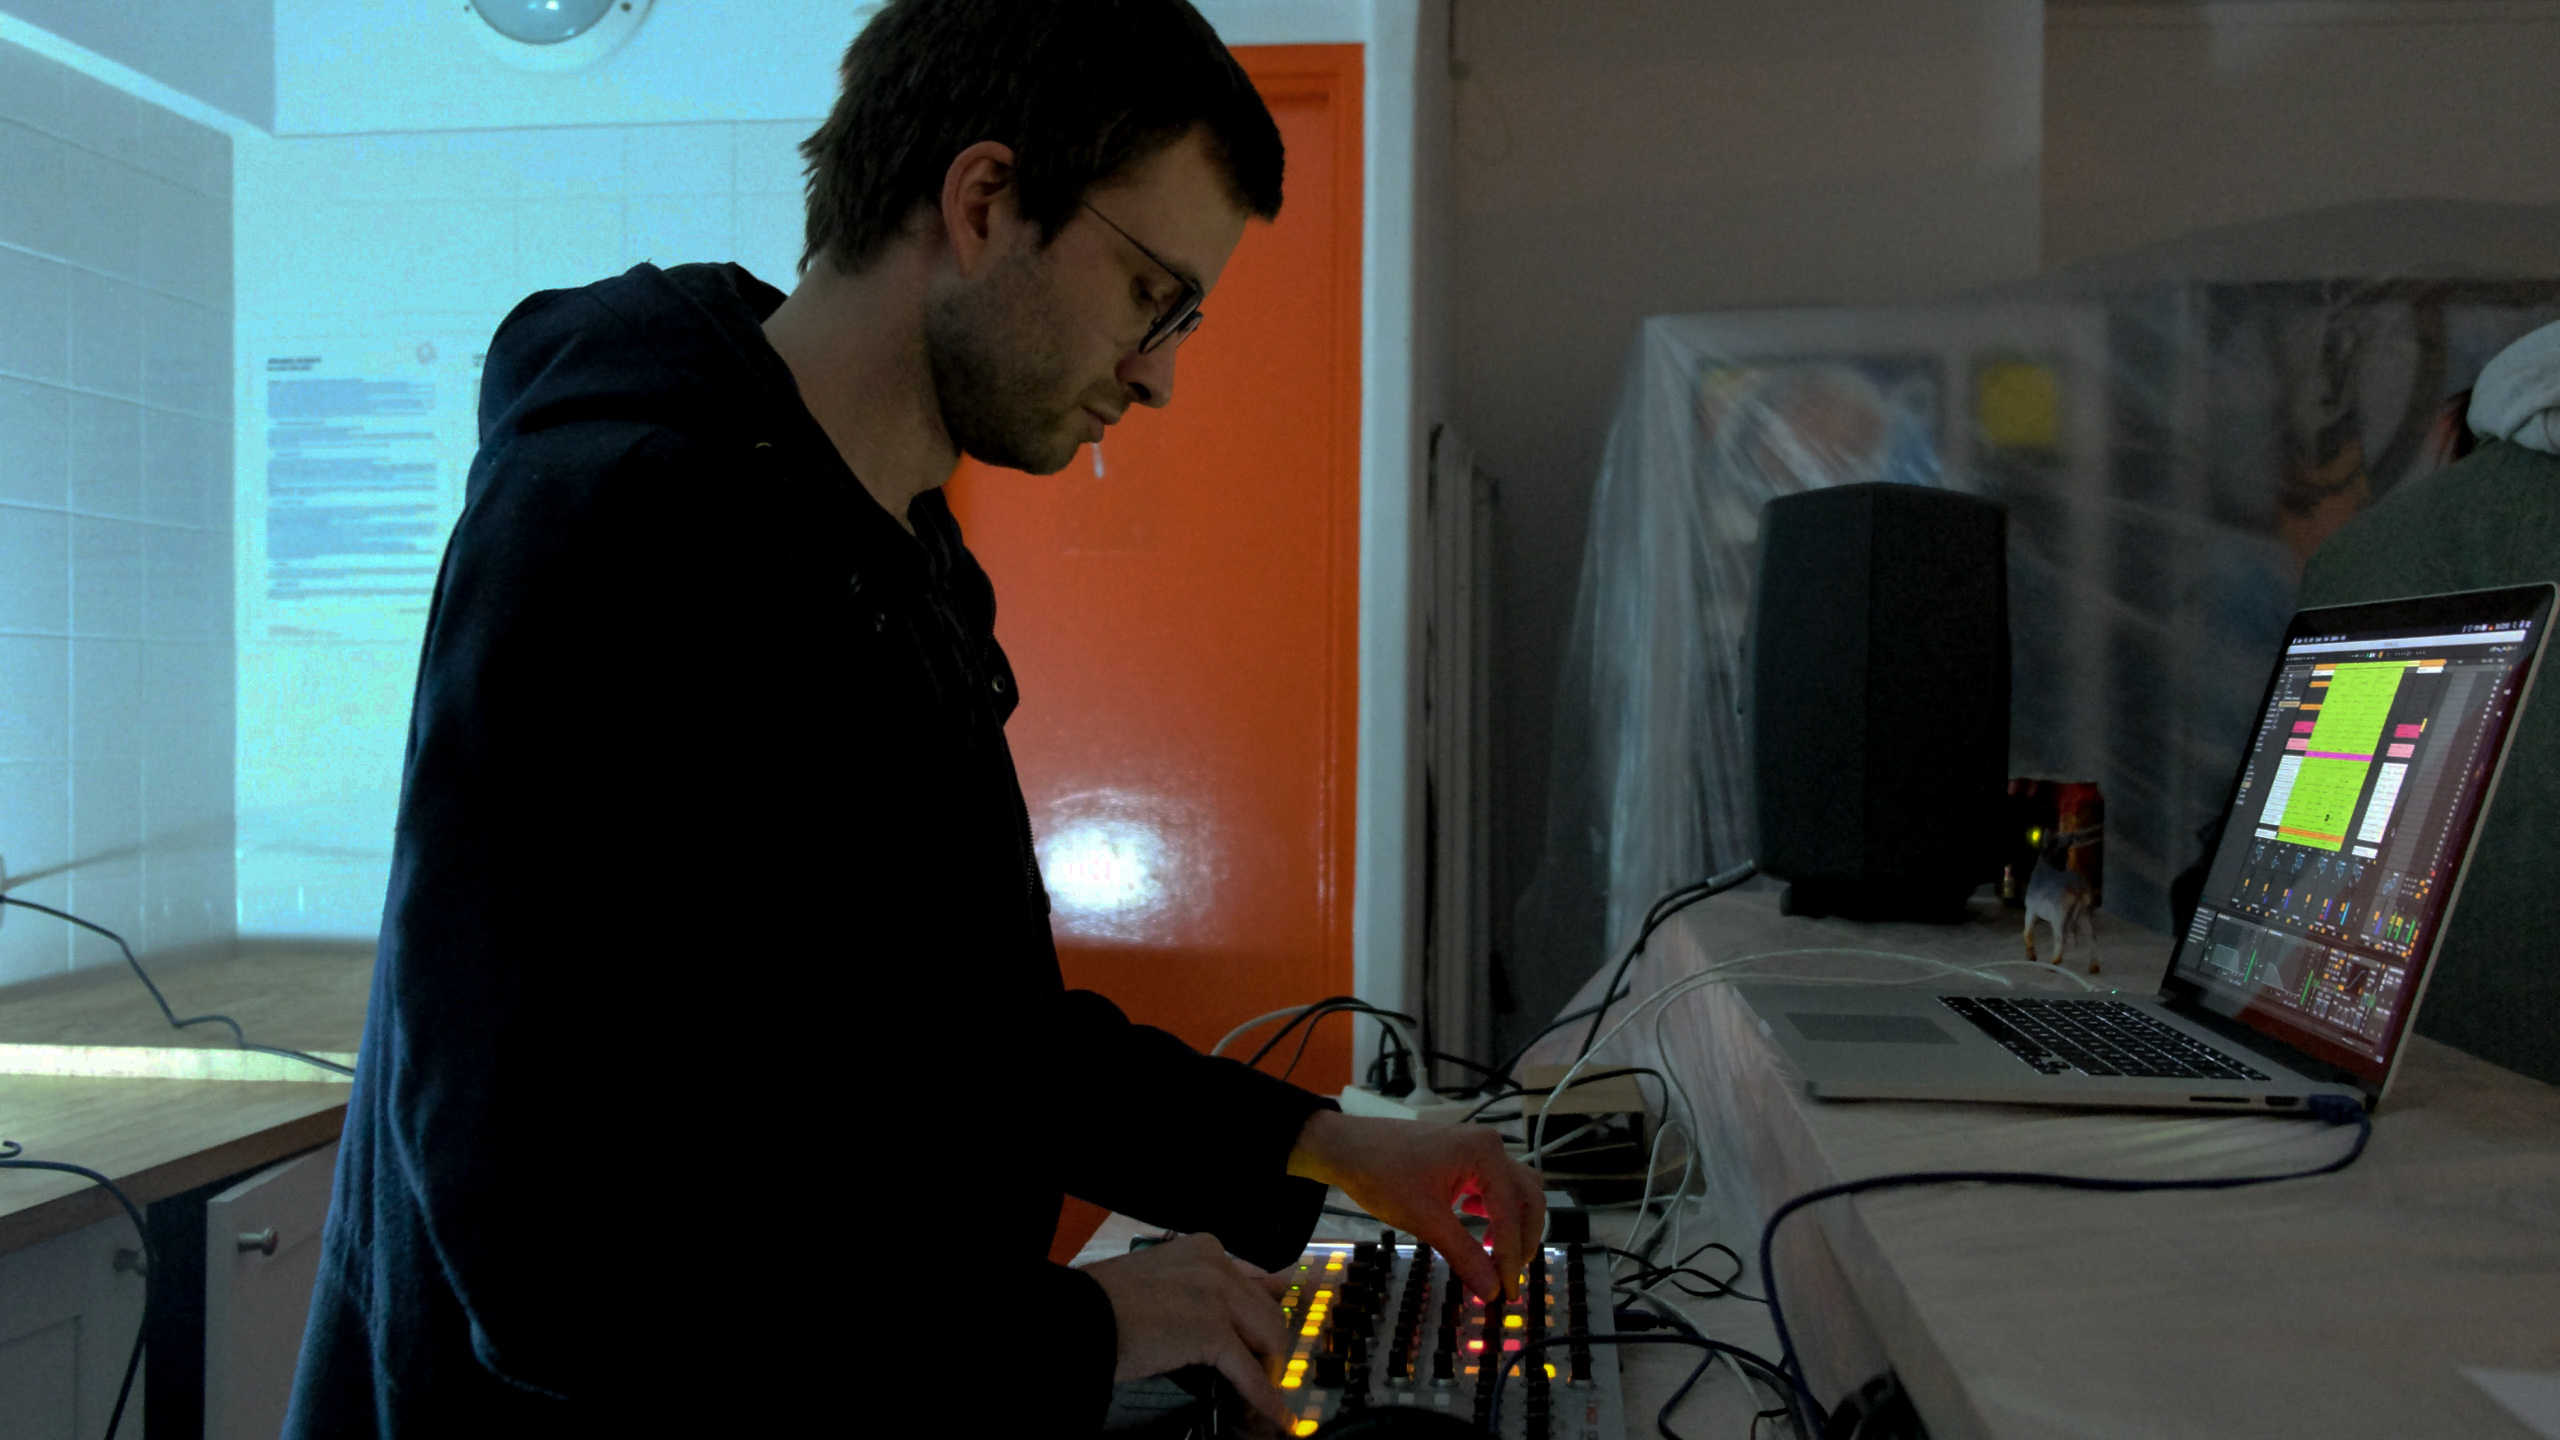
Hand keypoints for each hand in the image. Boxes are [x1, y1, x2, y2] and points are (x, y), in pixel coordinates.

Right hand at [1079, 1232, 1295, 1427]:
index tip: (1268, 1342)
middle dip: (1270, 1349)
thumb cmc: (1108, 1302)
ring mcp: (1218, 1297)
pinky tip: (1271, 1414)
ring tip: (1259, 1398)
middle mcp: (1219, 1266)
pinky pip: (1250, 1372)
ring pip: (1269, 1339)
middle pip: (1269, 1312)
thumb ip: (1195, 1289)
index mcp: (1206, 1249)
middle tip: (1264, 1375)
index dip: (1263, 1319)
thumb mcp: (1162, 1279)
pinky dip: (1262, 1397)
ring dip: (1269, 1373)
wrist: (1082, 1316)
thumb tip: (1220, 1324)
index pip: (1257, 1283)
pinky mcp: (1212, 1334)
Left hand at [1285, 1110, 1545, 1301]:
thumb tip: (1492, 1292)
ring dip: (1514, 1222)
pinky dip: (1496, 1208)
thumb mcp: (1425, 1220)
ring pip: (1517, 1189)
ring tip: (1496, 1253)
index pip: (1511, 1213)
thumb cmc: (1382, 1176)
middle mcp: (1489, 1145)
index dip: (1512, 1256)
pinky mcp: (1465, 1155)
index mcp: (1485, 1154)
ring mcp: (1478, 1148)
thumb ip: (1464, 1255)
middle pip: (1529, 1197)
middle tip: (1508, 1276)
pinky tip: (1475, 1222)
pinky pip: (1496, 1184)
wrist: (1347, 1148)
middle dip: (1523, 1239)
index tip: (1507, 1291)